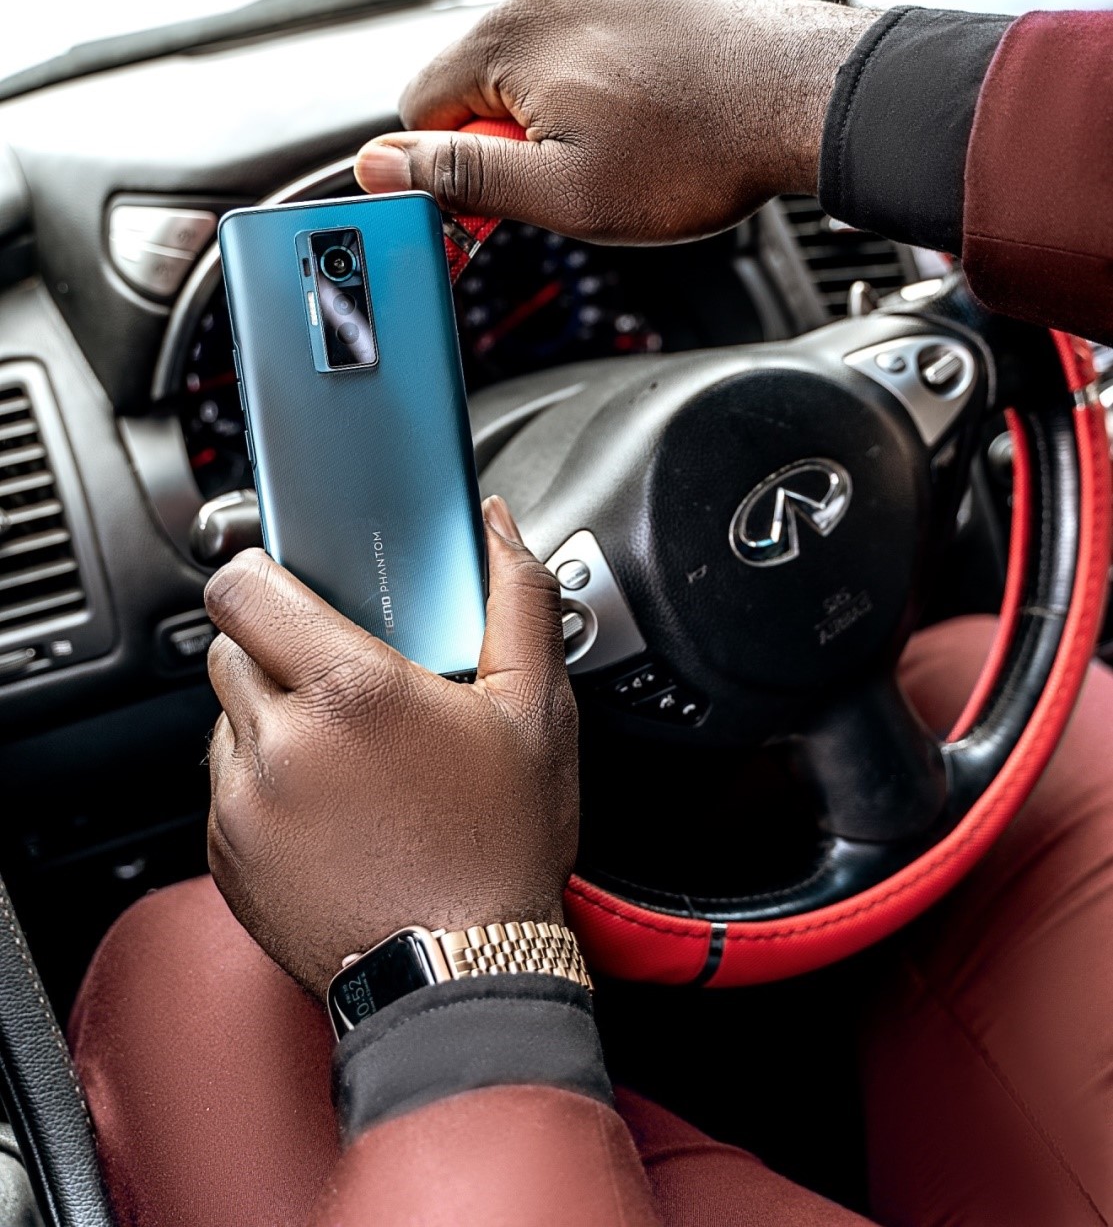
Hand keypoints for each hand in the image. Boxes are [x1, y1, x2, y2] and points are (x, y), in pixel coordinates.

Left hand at [204, 496, 577, 1000]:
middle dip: (277, 650)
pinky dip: (262, 783)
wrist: (462, 973)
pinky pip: (224, 787)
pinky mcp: (227, 856)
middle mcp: (283, 743)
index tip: (289, 589)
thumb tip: (499, 527)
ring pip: (226, 718)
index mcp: (351, 690)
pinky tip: (328, 808)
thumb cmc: (501, 846)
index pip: (243, 590)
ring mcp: (245, 805)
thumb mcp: (537, 712)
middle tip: (343, 683)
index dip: (261, 577)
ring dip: (270, 718)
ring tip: (342, 754)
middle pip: (231, 649)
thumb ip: (519, 601)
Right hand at [354, 0, 876, 243]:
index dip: (457, 162)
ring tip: (626, 129)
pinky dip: (601, 59)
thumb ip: (462, 177)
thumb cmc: (700, 149)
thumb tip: (382, 166)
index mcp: (509, 36)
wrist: (803, 98)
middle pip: (475, 72)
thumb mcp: (565, 195)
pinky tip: (648, 93)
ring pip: (533, 46)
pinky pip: (586, 17)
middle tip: (579, 166)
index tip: (506, 189)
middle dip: (512, 127)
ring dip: (557, 94)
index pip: (418, 106)